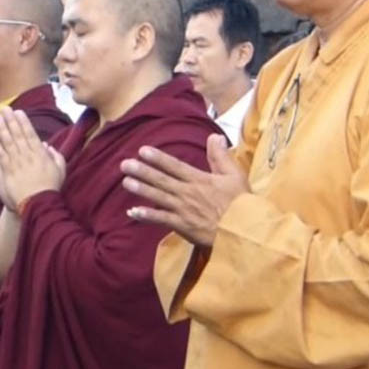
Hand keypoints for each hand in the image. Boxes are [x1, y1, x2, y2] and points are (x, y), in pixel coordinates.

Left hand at [0, 108, 64, 211]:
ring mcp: (14, 163)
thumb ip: (55, 156)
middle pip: (16, 135)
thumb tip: (48, 145)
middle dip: (10, 120)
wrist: (37, 205)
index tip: (19, 112)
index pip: (30, 134)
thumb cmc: (49, 189)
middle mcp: (26, 156)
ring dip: (0, 128)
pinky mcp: (5, 172)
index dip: (23, 122)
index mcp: (40, 154)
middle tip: (4, 108)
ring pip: (6, 142)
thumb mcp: (60, 171)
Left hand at [120, 133, 248, 246]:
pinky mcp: (183, 226)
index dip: (158, 158)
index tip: (143, 150)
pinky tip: (132, 212)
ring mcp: (183, 210)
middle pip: (161, 180)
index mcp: (199, 180)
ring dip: (141, 189)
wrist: (244, 231)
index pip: (175, 166)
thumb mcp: (235, 175)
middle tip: (124, 164)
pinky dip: (147, 216)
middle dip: (142, 171)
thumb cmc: (242, 204)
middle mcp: (188, 192)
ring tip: (125, 182)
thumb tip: (214, 136)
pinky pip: (161, 219)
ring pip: (158, 197)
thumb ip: (221, 156)